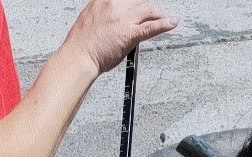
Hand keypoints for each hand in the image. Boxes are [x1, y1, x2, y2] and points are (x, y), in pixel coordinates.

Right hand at [63, 0, 177, 74]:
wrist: (79, 56)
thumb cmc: (82, 42)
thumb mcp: (90, 16)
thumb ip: (102, 9)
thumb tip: (109, 11)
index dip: (135, 0)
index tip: (138, 2)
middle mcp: (114, 4)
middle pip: (139, 0)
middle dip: (146, 7)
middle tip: (151, 13)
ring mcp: (123, 19)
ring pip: (147, 9)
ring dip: (156, 13)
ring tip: (161, 17)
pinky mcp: (129, 34)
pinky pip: (151, 27)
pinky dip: (164, 24)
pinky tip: (172, 22)